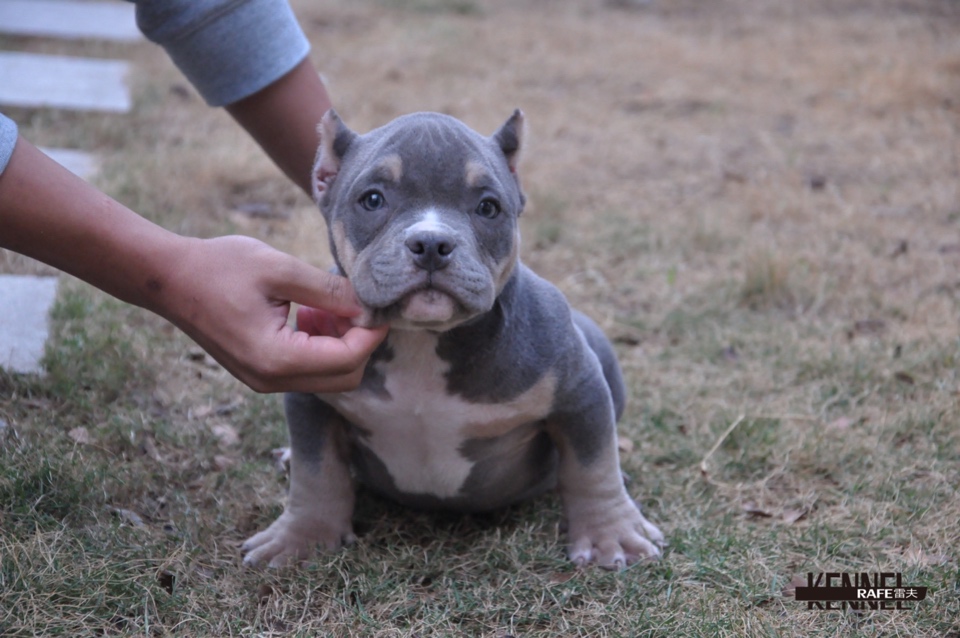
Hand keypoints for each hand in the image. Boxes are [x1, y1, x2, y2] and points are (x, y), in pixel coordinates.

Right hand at [166, 235, 387, 392]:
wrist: (168, 278)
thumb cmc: (219, 267)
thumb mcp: (280, 269)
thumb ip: (329, 290)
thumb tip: (369, 305)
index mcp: (276, 358)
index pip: (347, 359)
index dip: (371, 333)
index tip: (380, 305)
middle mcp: (271, 379)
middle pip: (344, 376)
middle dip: (358, 341)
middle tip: (351, 302)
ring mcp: (265, 380)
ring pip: (328, 375)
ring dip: (339, 342)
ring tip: (324, 303)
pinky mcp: (261, 372)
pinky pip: (307, 369)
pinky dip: (319, 344)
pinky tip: (308, 311)